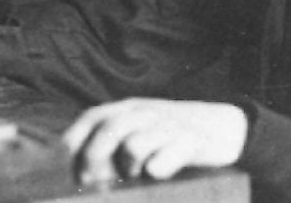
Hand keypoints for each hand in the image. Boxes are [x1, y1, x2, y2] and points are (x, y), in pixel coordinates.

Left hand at [62, 98, 247, 184]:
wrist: (223, 128)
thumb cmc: (171, 137)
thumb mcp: (142, 130)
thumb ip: (113, 144)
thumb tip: (80, 172)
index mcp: (129, 108)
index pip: (93, 118)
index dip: (75, 140)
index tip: (66, 166)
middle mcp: (146, 113)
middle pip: (110, 130)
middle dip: (93, 158)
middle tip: (91, 182)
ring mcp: (169, 125)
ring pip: (135, 143)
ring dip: (126, 165)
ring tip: (132, 177)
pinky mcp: (192, 141)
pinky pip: (170, 152)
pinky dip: (159, 164)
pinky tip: (155, 173)